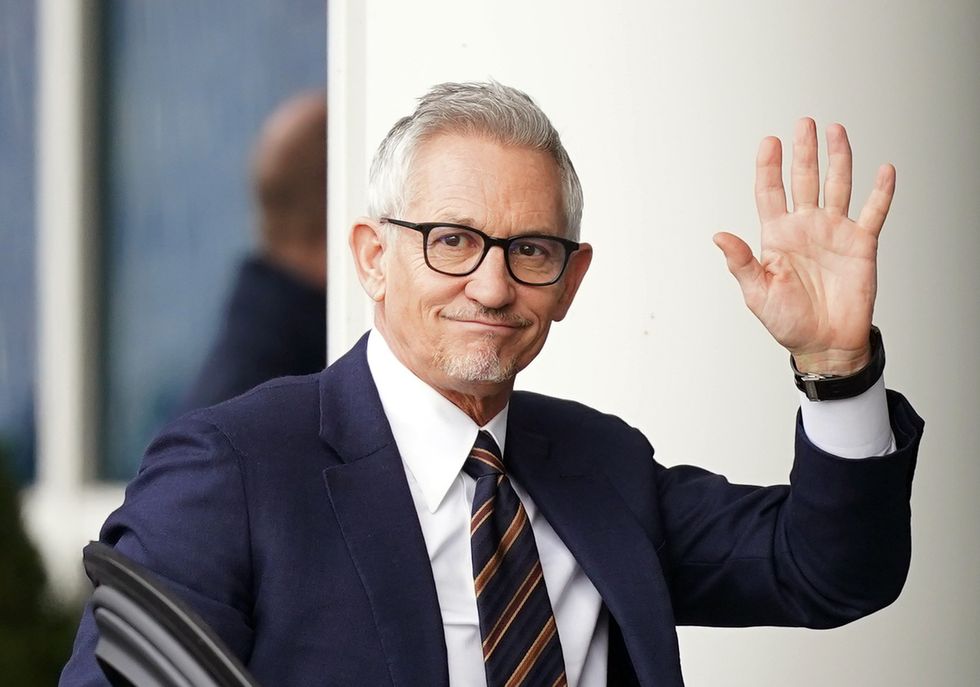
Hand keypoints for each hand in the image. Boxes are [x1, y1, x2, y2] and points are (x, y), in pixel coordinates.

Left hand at [713, 118, 895, 374]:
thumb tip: (718, 236)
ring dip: (839, 159)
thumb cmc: (788, 321)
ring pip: (837, 186)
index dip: (769, 166)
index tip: (769, 141)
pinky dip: (881, 192)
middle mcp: (806, 227)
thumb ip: (741, 261)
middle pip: (805, 180)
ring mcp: (834, 232)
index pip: (770, 192)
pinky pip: (874, 212)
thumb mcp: (757, 293)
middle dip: (804, 152)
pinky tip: (884, 170)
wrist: (824, 344)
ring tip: (836, 131)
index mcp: (777, 236)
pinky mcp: (861, 244)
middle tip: (804, 124)